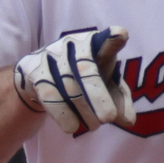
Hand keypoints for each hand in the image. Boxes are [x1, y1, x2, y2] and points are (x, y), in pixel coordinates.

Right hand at [15, 26, 135, 134]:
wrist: (41, 82)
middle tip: (108, 118)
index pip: (105, 41)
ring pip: (69, 86)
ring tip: (94, 126)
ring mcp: (51, 55)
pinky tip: (72, 127)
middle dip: (98, 96)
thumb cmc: (83, 82)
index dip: (112, 39)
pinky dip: (63, 114)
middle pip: (86, 70)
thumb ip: (119, 102)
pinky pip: (50, 94)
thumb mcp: (105, 90)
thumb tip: (129, 120)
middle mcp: (72, 44)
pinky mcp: (34, 70)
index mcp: (95, 45)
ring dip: (84, 111)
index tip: (120, 35)